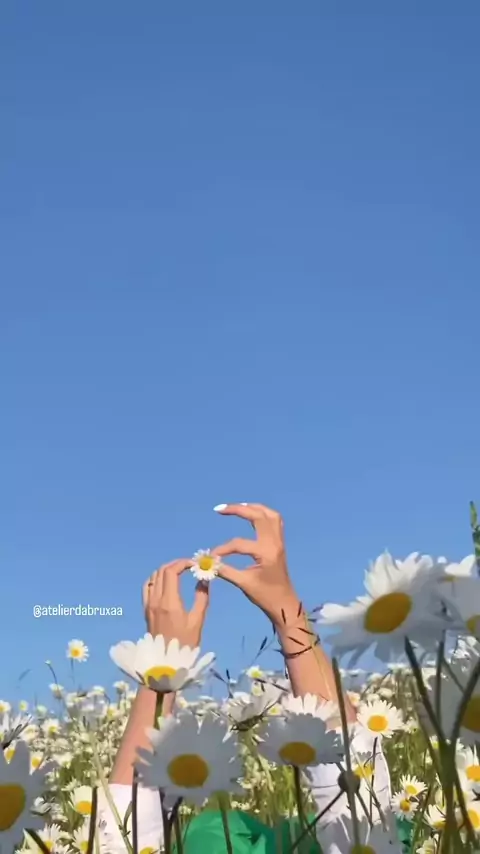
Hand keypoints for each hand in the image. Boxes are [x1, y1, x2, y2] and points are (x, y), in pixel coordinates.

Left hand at [143, 559, 208, 647]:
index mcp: (169, 601)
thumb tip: (204, 579)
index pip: (172, 571)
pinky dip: (156, 579)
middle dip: (176, 564)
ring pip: (154, 577)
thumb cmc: (184, 643)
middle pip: (162, 571)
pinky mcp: (146, 609)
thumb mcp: (197, 621)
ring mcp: (149, 604)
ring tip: (179, 572)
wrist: (165, 661)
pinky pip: (147, 587)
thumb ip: (202, 597)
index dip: (183, 563)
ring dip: (166, 570)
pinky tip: (164, 581)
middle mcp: (156, 599)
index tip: (194, 564)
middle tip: (189, 566)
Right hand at [211, 503, 300, 626]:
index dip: (223, 548)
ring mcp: (279, 542)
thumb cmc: (265, 596)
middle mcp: (274, 543)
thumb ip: (225, 570)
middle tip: (220, 509)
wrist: (285, 604)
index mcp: (266, 552)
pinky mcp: (280, 544)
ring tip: (236, 507)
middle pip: (258, 516)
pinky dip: (263, 514)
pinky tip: (252, 515)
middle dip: (239, 509)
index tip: (211, 556)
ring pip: (269, 514)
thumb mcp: (243, 583)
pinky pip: (274, 521)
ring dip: (253, 508)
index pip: (239, 544)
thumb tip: (208, 562)